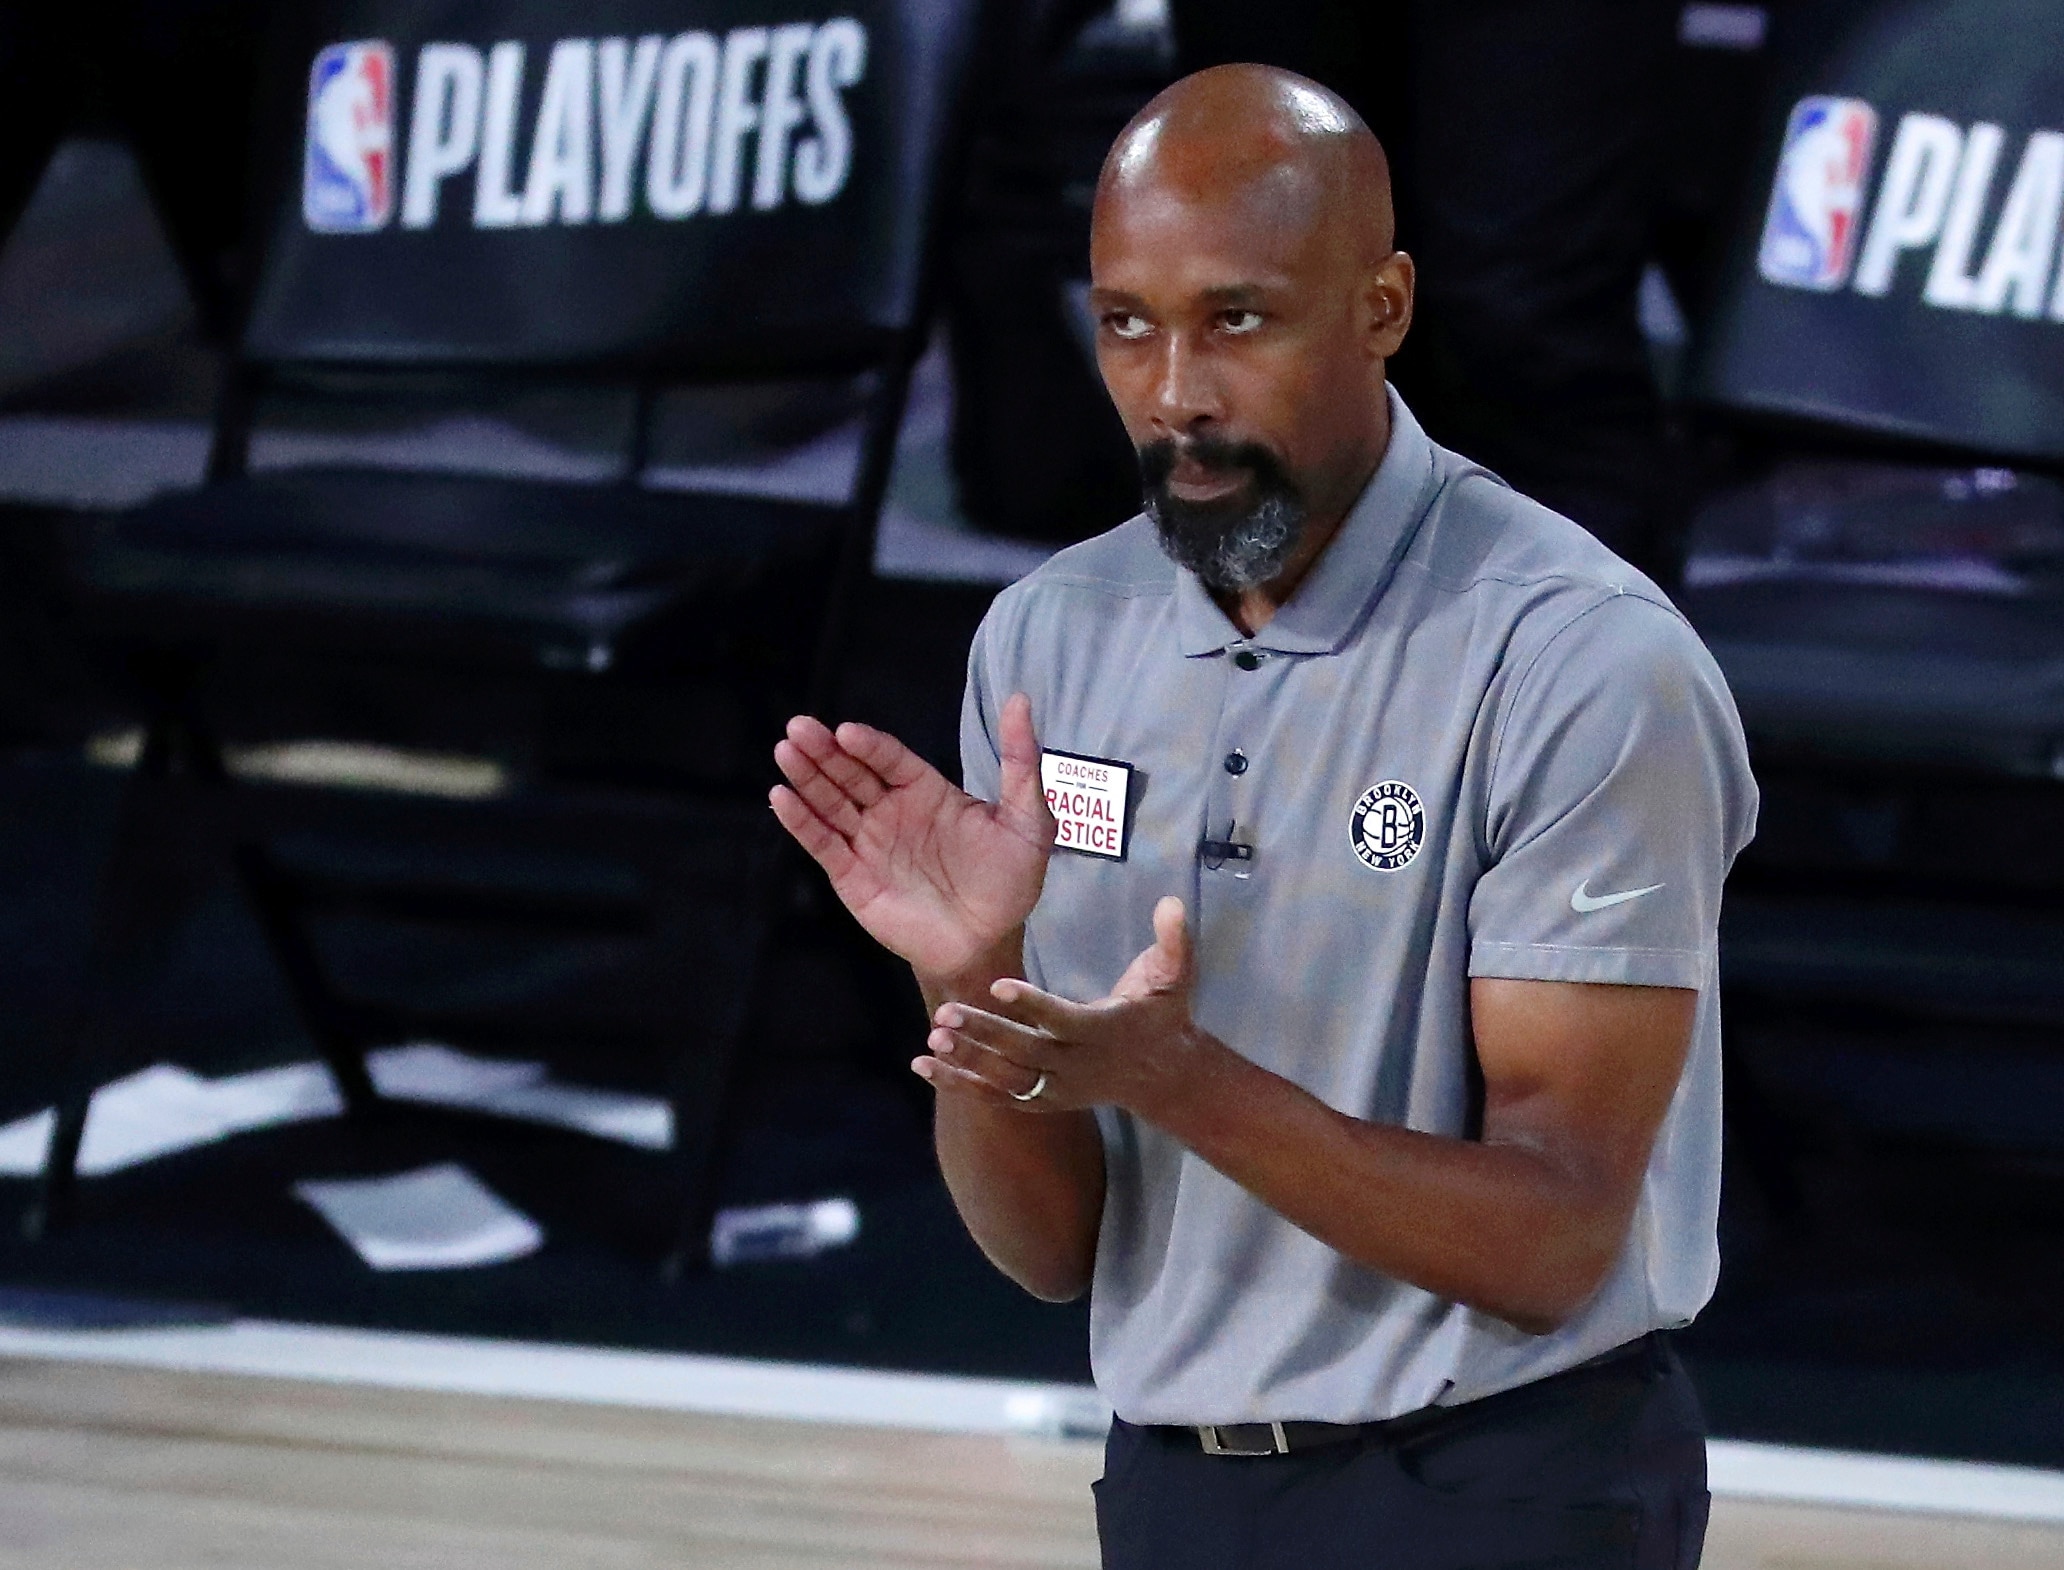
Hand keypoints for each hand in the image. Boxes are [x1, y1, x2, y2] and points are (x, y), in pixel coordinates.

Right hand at [771, 693, 1055, 977]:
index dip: (868, 745)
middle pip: (852, 773)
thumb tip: (1020, 700)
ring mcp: (870, 843)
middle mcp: (892, 811)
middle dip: (825, 751)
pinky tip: (782, 798)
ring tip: (785, 750)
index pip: (890, 759)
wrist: (989, 943)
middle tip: (799, 727)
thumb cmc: (1009, 882)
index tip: (846, 732)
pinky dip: (801, 823)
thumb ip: (1020, 761)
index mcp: (927, 792)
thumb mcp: (1027, 819)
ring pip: (831, 802)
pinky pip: (823, 844)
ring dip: (807, 777)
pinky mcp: (853, 876)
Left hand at [920, 896, 1224, 1117]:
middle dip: (986, 1034)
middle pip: (1026, 1051)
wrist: (1163, 1076)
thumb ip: (1174, 940)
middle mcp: (1078, 1064)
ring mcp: (1059, 1087)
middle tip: (945, 1012)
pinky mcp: (1044, 1100)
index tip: (997, 985)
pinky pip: (998, 1097)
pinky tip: (924, 1066)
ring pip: (1008, 1079)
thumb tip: (1171, 900)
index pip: (1062, 1018)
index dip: (1032, 1004)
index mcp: (1103, 1030)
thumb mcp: (1177, 977)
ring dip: (968, 1061)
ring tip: (931, 1040)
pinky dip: (960, 1084)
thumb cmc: (1164, 1015)